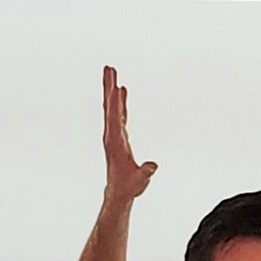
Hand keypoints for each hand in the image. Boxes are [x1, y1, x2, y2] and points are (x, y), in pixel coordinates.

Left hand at [100, 65, 157, 212]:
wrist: (119, 192)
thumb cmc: (128, 187)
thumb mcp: (139, 181)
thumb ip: (145, 172)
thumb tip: (152, 166)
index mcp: (114, 142)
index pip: (114, 118)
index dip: (116, 103)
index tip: (115, 86)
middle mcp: (111, 135)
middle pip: (109, 106)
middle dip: (108, 87)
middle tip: (108, 68)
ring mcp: (113, 134)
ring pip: (112, 107)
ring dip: (112, 89)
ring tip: (112, 72)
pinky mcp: (118, 135)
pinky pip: (118, 113)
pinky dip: (119, 101)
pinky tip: (121, 90)